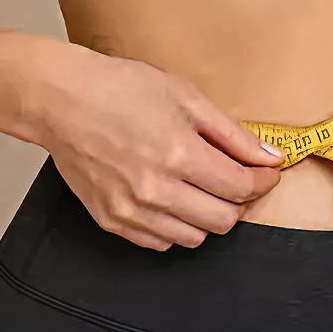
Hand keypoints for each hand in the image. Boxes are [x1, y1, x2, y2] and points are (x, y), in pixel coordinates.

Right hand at [29, 45, 285, 251]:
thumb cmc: (121, 89)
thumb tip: (269, 156)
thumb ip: (232, 133)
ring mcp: (131, 210)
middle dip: (241, 201)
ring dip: (208, 216)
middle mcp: (155, 190)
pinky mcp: (112, 220)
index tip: (267, 173)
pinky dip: (176, 226)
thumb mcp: (186, 97)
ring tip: (204, 188)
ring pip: (193, 237)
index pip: (240, 188)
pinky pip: (159, 242)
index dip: (263, 181)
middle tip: (240, 180)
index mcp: (178, 154)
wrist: (63, 100)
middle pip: (222, 220)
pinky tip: (174, 199)